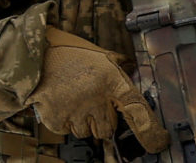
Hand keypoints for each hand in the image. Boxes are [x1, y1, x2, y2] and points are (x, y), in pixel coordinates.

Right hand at [30, 28, 169, 152]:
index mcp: (112, 82)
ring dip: (84, 121)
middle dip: (103, 119)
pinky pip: (68, 131)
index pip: (137, 109)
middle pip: (108, 128)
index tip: (159, 143)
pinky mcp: (58, 121)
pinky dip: (66, 122)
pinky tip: (62, 102)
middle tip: (92, 102)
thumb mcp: (102, 54)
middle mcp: (97, 100)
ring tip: (75, 98)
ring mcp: (77, 113)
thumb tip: (134, 72)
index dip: (150, 130)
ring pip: (87, 132)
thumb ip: (120, 67)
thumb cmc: (71, 52)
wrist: (36, 55)